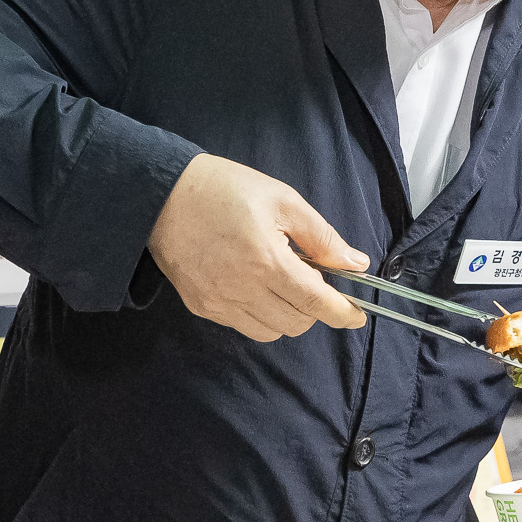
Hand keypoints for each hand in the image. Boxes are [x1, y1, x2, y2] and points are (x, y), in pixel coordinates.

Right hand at [147, 154, 369, 341]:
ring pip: (270, 332)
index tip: (358, 314)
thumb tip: (355, 263)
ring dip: (287, 316)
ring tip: (281, 284)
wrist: (163, 194)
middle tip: (310, 280)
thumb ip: (321, 236)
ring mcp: (218, 302)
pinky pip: (242, 326)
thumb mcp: (282, 200)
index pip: (315, 303)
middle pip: (295, 324)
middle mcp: (242, 290)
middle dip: (313, 309)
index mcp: (267, 261)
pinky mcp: (201, 306)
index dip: (342, 313)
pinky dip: (259, 315)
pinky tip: (255, 288)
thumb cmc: (224, 189)